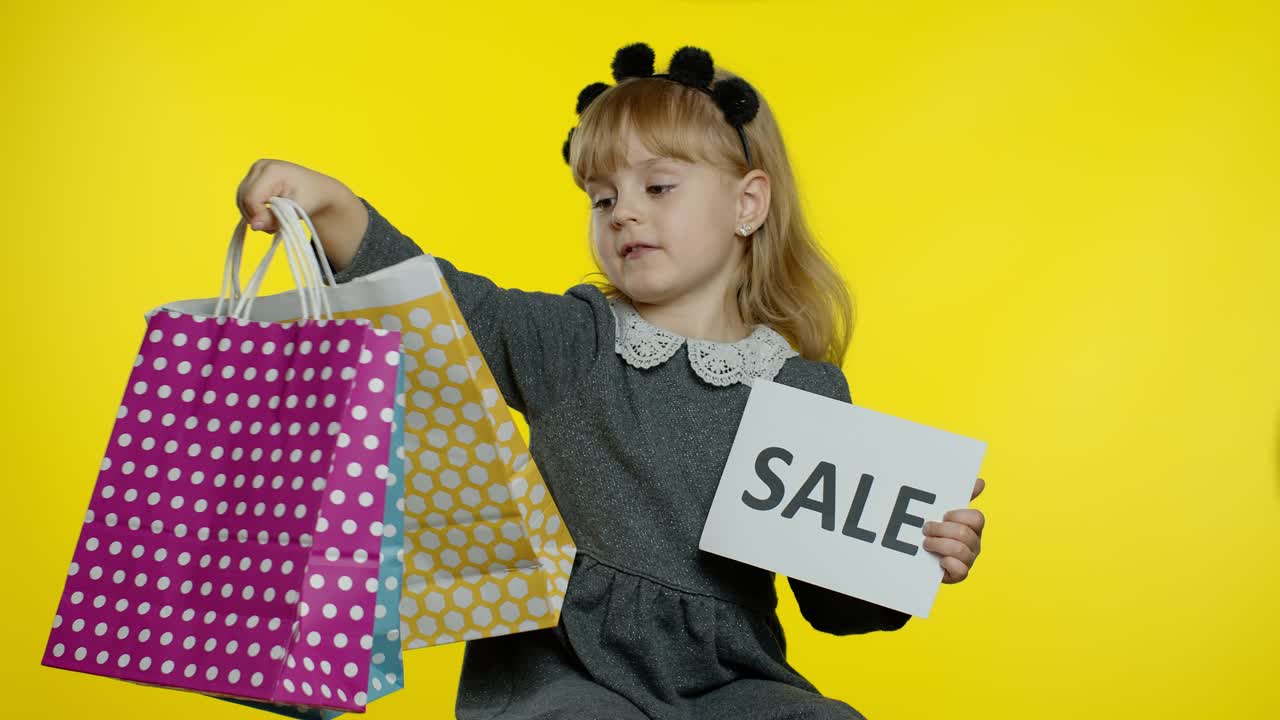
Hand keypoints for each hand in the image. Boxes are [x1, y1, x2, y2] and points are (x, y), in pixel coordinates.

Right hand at [234, 158, 352, 233]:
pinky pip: (244, 197)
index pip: (252, 198)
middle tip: (275, 226)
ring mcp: (255, 169)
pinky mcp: (253, 176)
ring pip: (241, 199)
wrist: (317, 189)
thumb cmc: (311, 198)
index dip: (258, 216)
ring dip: (254, 215)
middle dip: (257, 217)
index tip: (272, 227)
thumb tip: (254, 226)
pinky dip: (254, 210)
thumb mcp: (296, 211)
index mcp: (272, 170)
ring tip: (274, 220)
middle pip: (244, 198)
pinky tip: (269, 214)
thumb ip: (274, 218)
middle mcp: (260, 166)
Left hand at [922, 477, 984, 583]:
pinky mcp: (960, 575)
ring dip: (939, 545)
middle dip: (941, 530)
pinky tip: (939, 561)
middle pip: (965, 534)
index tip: (943, 515)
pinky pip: (961, 570)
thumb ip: (960, 496)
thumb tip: (980, 481)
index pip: (976, 518)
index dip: (958, 516)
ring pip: (960, 550)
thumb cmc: (935, 531)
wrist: (917, 557)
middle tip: (926, 529)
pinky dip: (948, 564)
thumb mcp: (943, 512)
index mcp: (973, 527)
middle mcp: (974, 543)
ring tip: (926, 543)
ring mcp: (968, 559)